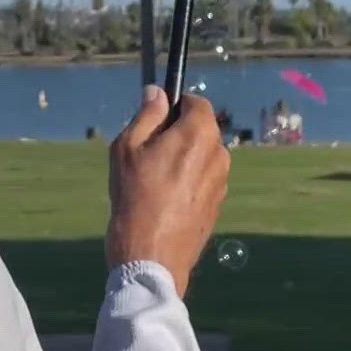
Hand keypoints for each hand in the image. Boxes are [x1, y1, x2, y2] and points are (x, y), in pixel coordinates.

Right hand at [107, 84, 230, 296]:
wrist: (151, 257)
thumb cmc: (134, 197)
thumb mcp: (128, 147)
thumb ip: (147, 114)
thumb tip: (158, 92)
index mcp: (200, 134)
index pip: (198, 103)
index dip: (176, 105)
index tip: (155, 119)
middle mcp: (219, 155)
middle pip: (201, 130)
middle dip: (179, 133)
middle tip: (147, 152)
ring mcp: (222, 183)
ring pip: (202, 157)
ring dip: (184, 159)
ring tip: (153, 181)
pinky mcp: (218, 206)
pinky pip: (203, 182)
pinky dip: (188, 183)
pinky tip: (164, 201)